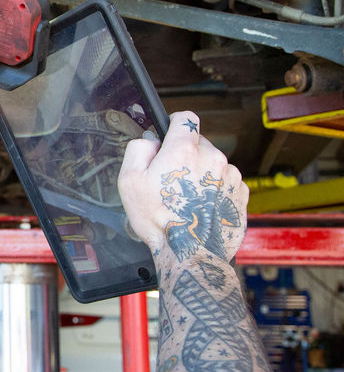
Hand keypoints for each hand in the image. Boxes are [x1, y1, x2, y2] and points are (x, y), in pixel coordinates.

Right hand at [117, 110, 247, 264]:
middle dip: (186, 156)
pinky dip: (215, 190)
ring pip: (213, 164)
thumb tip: (151, 141)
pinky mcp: (242, 194)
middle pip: (199, 143)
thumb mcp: (129, 181)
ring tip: (188, 199)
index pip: (186, 118)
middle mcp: (213, 158)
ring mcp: (231, 176)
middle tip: (172, 181)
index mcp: (184, 150)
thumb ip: (138, 149)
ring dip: (201, 174)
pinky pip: (226, 182)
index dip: (175, 124)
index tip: (171, 135)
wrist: (191, 253)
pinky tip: (201, 208)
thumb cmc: (159, 220)